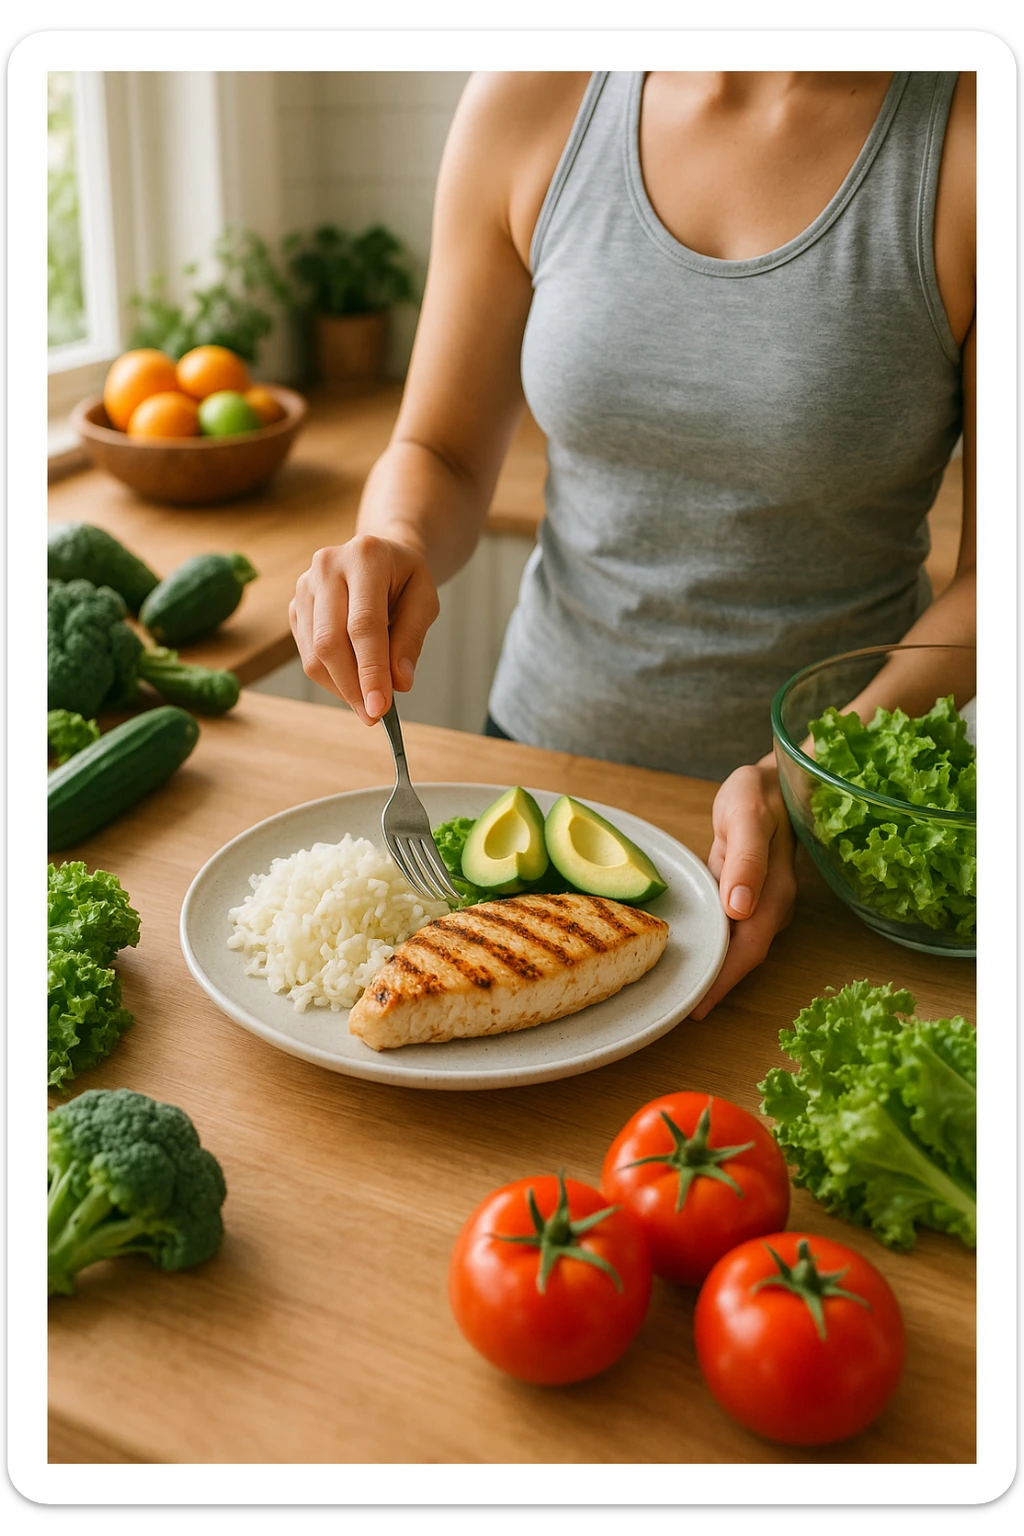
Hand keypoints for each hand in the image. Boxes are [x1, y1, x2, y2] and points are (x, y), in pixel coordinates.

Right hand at [289, 534, 439, 725]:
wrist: (379, 555)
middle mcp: (327, 566)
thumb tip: (398, 683)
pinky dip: (331, 678)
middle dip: (352, 686)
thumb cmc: (404, 579)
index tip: (381, 708)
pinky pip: (307, 654)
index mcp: (365, 557)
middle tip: (373, 716)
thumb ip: (411, 639)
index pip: (363, 624)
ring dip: (341, 687)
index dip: (371, 671)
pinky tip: (353, 682)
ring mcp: (305, 586)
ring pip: (314, 653)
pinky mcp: (295, 607)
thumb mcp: (424, 600)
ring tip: (368, 702)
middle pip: (330, 641)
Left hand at [691, 758, 796, 1019]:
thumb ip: (747, 862)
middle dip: (715, 987)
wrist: (777, 779)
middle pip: (743, 958)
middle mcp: (770, 907)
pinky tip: (694, 953)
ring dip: (715, 971)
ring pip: (739, 947)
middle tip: (678, 1014)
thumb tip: (740, 910)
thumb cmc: (758, 794)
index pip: (746, 951)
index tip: (696, 1010)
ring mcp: (761, 903)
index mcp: (772, 895)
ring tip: (681, 993)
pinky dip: (715, 947)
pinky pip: (732, 930)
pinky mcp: (748, 895)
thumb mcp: (748, 817)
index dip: (722, 982)